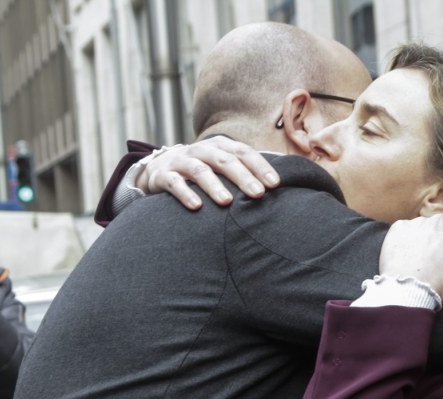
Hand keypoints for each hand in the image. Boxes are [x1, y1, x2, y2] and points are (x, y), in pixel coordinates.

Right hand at [139, 136, 279, 209]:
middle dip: (243, 177)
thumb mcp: (222, 164)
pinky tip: (196, 207)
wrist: (158, 170)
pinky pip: (174, 183)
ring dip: (214, 186)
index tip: (275, 184)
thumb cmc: (200, 170)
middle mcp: (201, 150)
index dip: (260, 166)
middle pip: (224, 160)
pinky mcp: (163, 175)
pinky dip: (185, 193)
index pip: (243, 153)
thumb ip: (247, 167)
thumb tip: (284, 174)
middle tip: (258, 194)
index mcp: (220, 146)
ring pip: (199, 171)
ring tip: (227, 203)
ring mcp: (181, 161)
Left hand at [379, 216, 442, 305]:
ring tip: (422, 265)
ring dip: (425, 245)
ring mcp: (417, 223)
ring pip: (425, 233)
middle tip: (438, 269)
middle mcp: (440, 220)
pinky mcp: (397, 229)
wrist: (410, 290)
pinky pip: (405, 233)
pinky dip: (407, 243)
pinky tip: (408, 258)